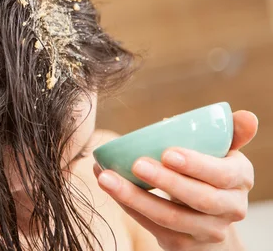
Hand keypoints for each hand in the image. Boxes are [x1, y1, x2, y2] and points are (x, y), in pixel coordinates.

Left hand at [94, 110, 257, 250]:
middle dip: (165, 181)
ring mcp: (206, 230)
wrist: (206, 216)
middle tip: (136, 163)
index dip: (196, 165)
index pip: (222, 174)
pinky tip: (108, 185)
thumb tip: (247, 116)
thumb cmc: (207, 171)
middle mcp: (230, 208)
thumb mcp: (220, 151)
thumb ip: (230, 132)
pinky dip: (127, 204)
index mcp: (240, 179)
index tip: (167, 152)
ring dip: (135, 197)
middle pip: (199, 198)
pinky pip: (152, 226)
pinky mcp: (181, 243)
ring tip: (107, 177)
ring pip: (170, 217)